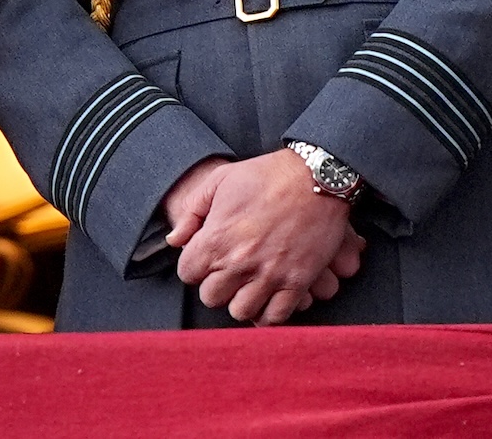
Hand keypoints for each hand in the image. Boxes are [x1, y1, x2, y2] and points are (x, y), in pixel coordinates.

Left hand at [174, 150, 364, 324]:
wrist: (316, 177)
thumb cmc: (266, 175)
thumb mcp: (220, 179)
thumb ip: (192, 211)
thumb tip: (174, 240)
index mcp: (217, 238)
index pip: (187, 273)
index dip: (194, 265)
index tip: (206, 258)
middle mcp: (240, 262)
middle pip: (211, 297)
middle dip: (215, 284)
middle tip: (227, 271)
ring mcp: (270, 275)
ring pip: (240, 311)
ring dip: (240, 300)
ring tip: (246, 285)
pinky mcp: (297, 282)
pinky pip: (275, 317)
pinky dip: (268, 314)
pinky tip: (267, 299)